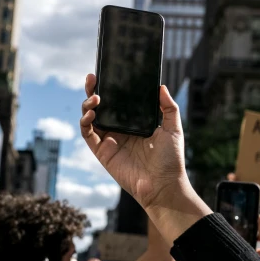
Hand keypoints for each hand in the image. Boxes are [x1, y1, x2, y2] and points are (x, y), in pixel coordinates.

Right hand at [80, 74, 187, 209]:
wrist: (164, 185)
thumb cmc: (171, 160)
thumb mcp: (173, 128)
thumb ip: (168, 107)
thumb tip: (161, 87)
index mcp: (134, 124)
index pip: (117, 103)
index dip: (109, 89)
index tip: (106, 75)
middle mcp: (119, 131)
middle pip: (100, 108)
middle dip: (93, 92)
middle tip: (92, 79)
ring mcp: (109, 141)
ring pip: (90, 119)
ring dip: (88, 105)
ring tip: (95, 98)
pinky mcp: (102, 152)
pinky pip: (88, 135)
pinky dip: (85, 123)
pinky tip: (92, 113)